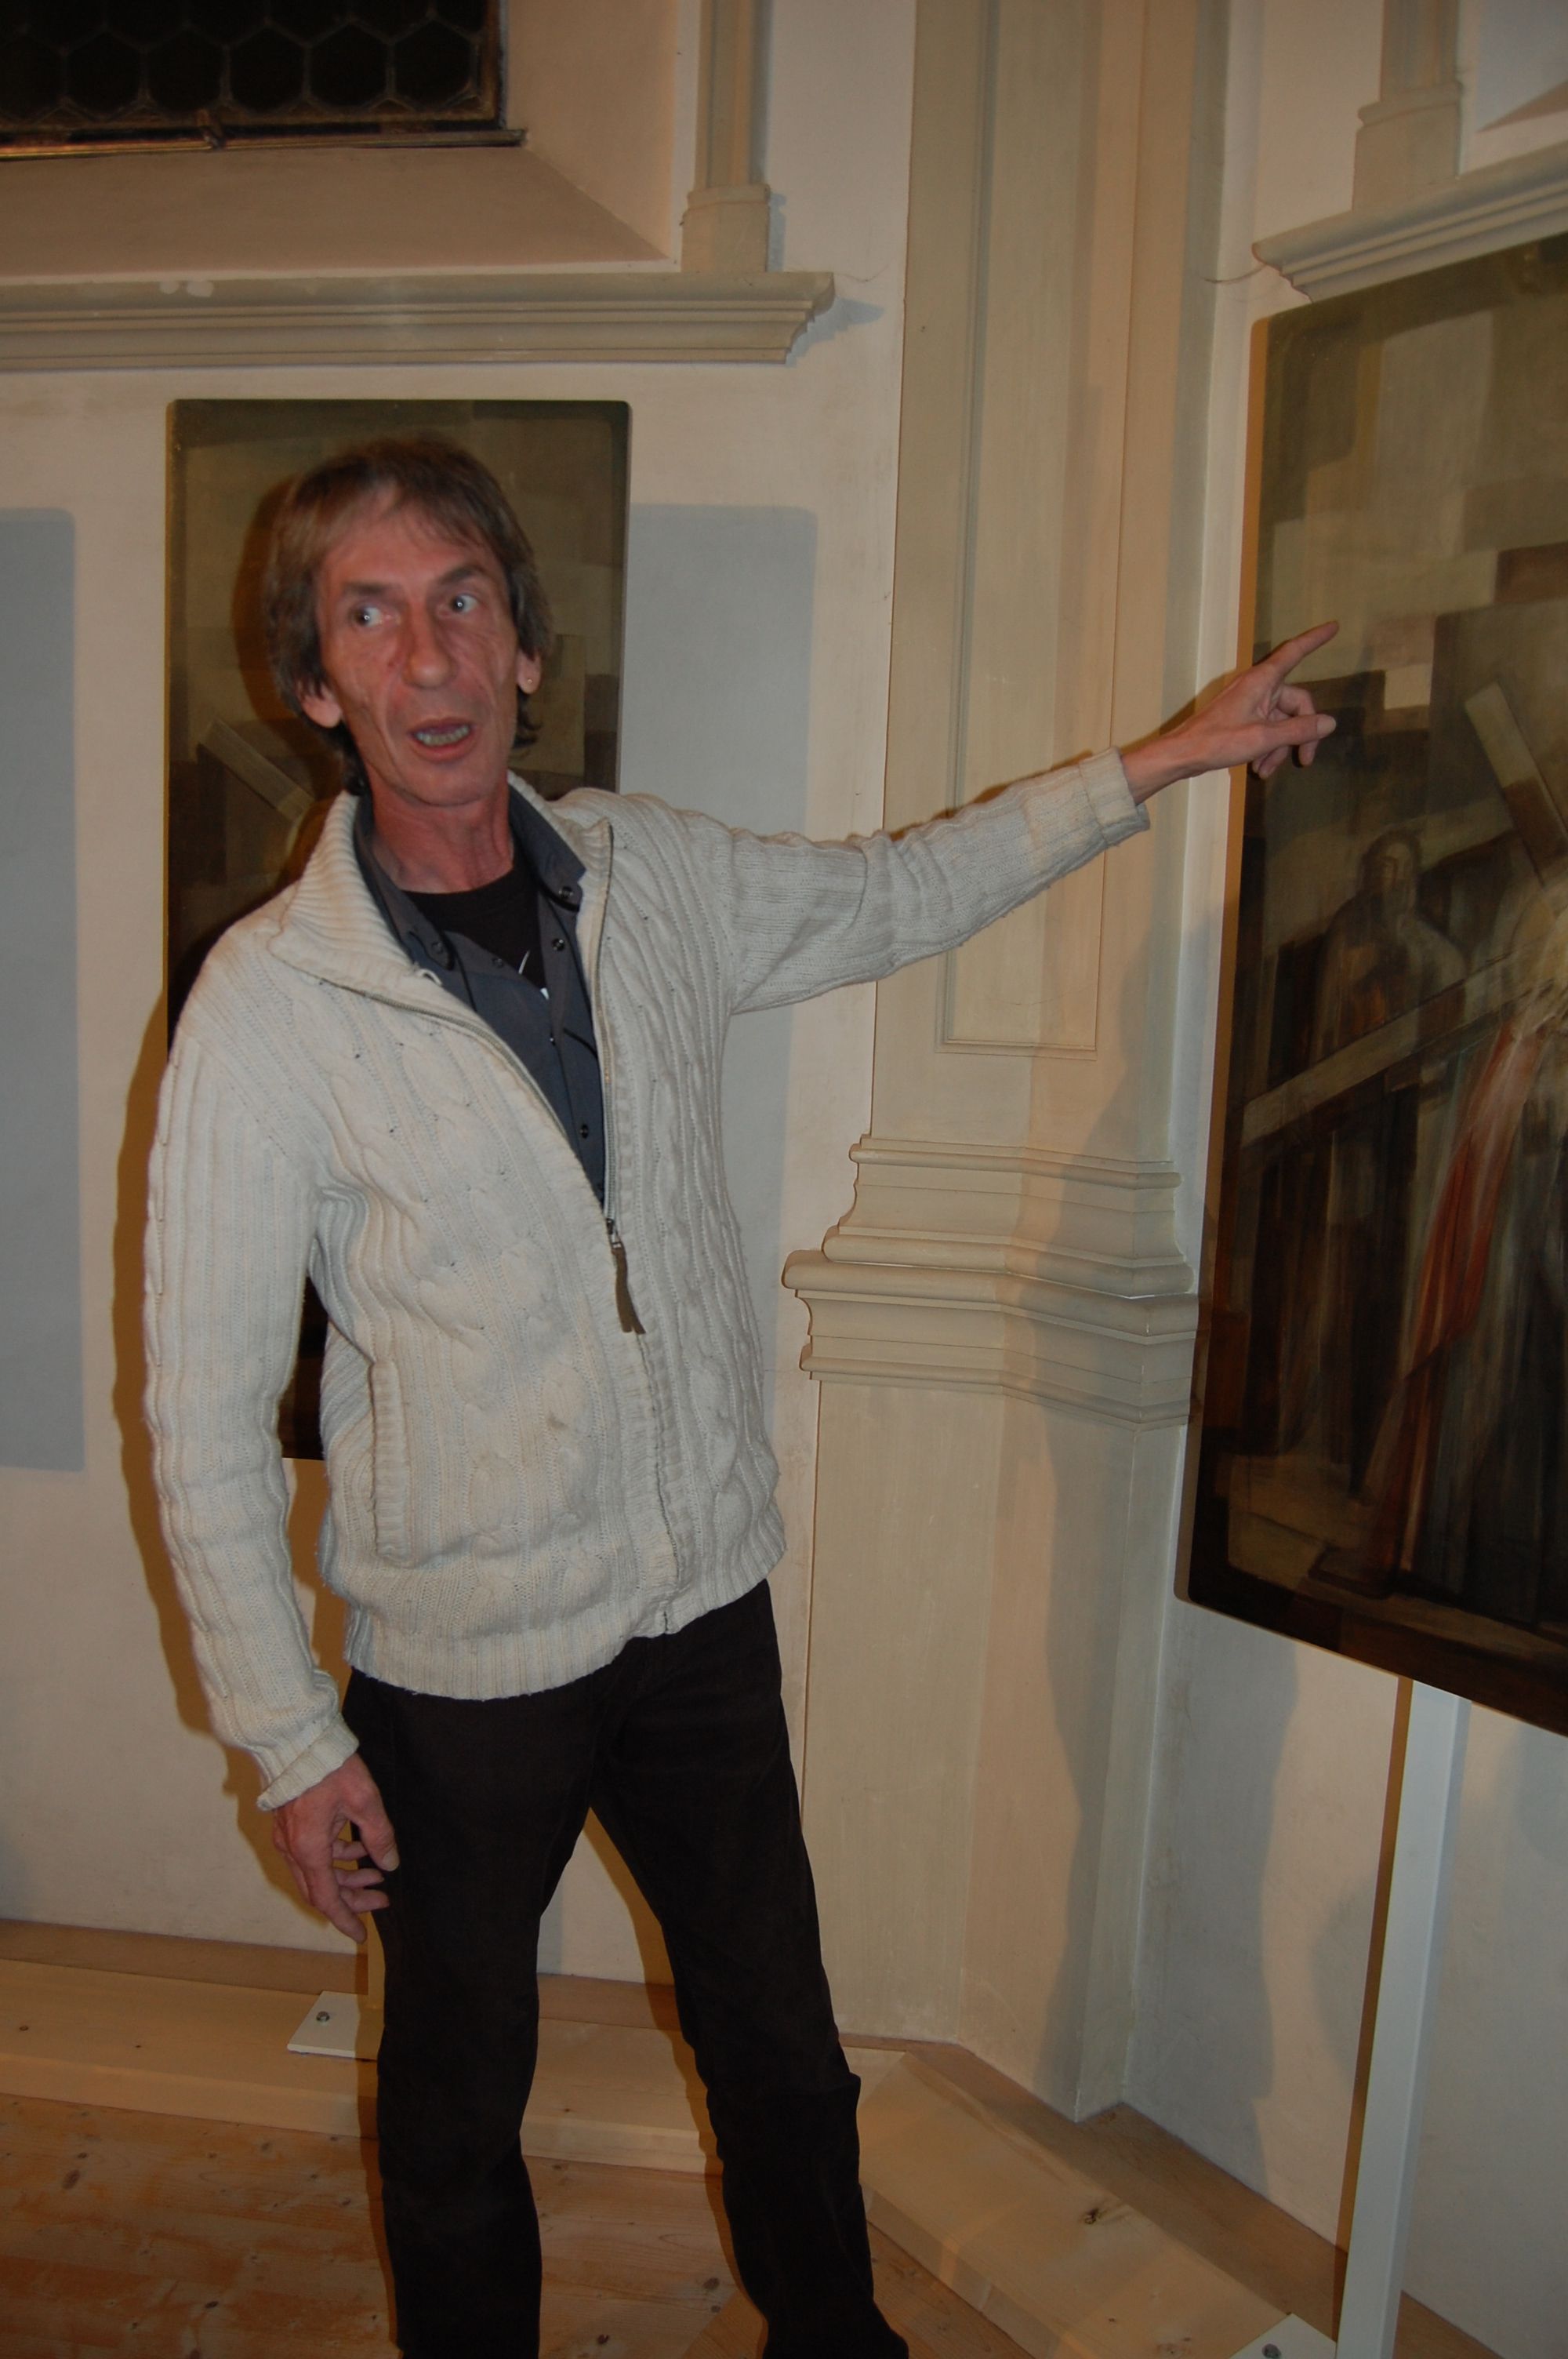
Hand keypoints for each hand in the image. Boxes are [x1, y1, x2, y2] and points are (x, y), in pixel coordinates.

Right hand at [271, 1753, 398, 1942]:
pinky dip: (336, 1857)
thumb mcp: (364, 1801)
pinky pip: (314, 1852)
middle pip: (321, 1889)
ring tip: (376, 1877)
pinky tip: (359, 1847)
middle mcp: (294, 1849)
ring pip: (318, 1871)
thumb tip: (390, 1865)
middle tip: (381, 1901)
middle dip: (351, 1899)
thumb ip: (379, 1836)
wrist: (295, 1737)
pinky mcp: (291, 1822)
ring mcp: (289, 1836)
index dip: (346, 1919)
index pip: (327, 1899)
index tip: (361, 1935)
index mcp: (309, 1849)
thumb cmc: (329, 1766)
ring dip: (346, 1877)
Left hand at [1121, 622, 1338, 801]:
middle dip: (1302, 734)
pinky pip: (1266, 730)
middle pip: (1296, 704)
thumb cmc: (1217, 742)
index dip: (1315, 640)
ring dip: (1280, 748)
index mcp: (1262, 681)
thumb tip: (1329, 723)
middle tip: (1305, 761)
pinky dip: (1267, 749)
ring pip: (1281, 722)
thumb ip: (1299, 730)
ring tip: (1267, 771)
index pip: (1295, 652)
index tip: (1334, 626)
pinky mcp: (1242, 719)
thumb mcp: (1263, 738)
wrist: (1182, 755)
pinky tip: (1260, 770)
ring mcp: (1250, 703)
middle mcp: (1258, 687)